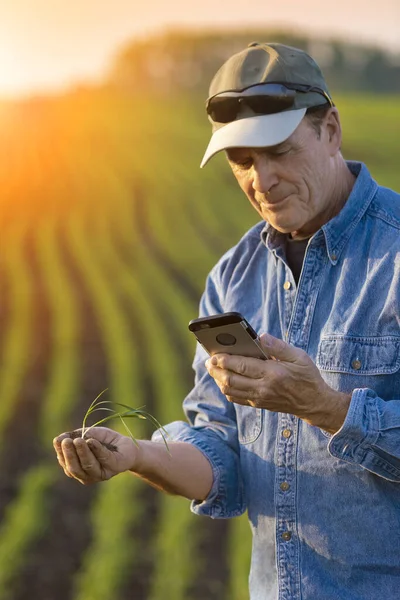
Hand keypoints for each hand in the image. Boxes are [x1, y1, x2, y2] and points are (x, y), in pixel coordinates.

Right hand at [53, 427, 137, 484]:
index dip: (61, 453)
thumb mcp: (88, 435)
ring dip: (82, 452)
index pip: (66, 464)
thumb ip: (75, 436)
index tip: (57, 440)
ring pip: (88, 466)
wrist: (127, 445)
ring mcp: (101, 473)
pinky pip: (104, 458)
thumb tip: (59, 439)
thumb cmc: (105, 441)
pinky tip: (91, 441)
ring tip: (78, 440)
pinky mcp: (114, 467)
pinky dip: (97, 449)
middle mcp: (88, 475)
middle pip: (74, 469)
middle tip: (66, 441)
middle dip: (69, 455)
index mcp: (79, 469)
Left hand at [206, 333, 350, 433]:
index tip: (214, 354)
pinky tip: (223, 380)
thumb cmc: (307, 376)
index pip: (242, 366)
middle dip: (216, 370)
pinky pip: (236, 399)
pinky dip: (226, 390)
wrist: (314, 403)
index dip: (225, 360)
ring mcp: (260, 398)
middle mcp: (264, 388)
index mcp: (273, 374)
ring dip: (218, 379)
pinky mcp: (259, 404)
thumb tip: (261, 337)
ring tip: (213, 369)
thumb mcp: (299, 356)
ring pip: (231, 391)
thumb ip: (278, 346)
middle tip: (209, 361)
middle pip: (231, 380)